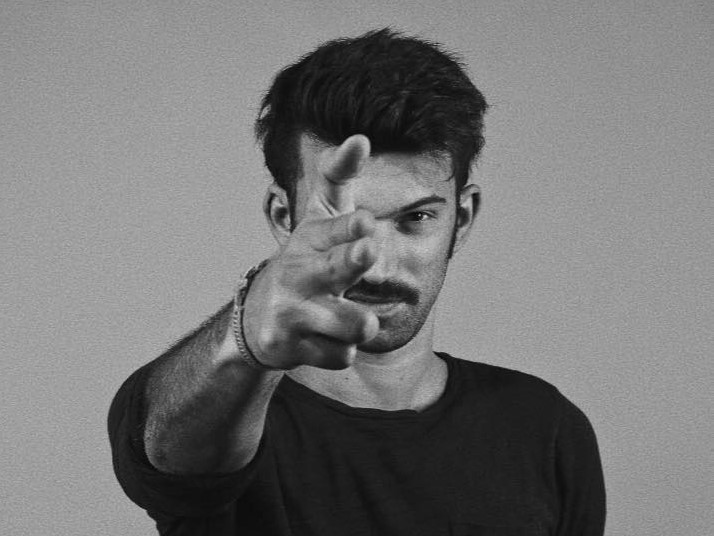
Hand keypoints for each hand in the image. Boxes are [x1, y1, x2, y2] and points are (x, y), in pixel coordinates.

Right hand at [243, 135, 379, 369]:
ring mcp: (293, 311)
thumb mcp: (319, 218)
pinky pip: (340, 355)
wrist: (260, 316)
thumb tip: (361, 137)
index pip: (333, 229)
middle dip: (351, 259)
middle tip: (367, 250)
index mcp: (310, 240)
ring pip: (350, 324)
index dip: (351, 227)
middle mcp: (299, 273)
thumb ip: (339, 179)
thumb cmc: (305, 260)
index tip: (368, 222)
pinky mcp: (290, 347)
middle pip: (333, 269)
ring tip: (354, 321)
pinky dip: (340, 351)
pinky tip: (324, 339)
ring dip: (360, 325)